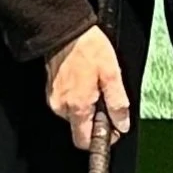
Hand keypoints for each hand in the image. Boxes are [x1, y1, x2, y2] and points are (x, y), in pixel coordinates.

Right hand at [45, 26, 130, 151]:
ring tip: (95, 84)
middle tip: (105, 98)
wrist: (65, 30)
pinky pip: (67, 103)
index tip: (113, 128)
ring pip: (74, 115)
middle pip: (80, 128)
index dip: (101, 139)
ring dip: (87, 107)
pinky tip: (85, 80)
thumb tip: (122, 124)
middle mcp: (61, 107)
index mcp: (77, 106)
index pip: (84, 141)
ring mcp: (53, 98)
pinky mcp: (51, 90)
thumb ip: (117, 103)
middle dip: (95, 120)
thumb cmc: (87, 48)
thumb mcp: (112, 74)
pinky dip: (78, 97)